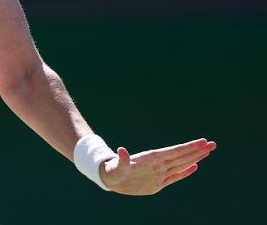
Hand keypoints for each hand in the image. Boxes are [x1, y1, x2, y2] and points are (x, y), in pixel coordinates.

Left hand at [100, 138, 215, 194]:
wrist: (111, 178)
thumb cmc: (112, 171)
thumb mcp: (116, 166)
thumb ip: (122, 160)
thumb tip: (121, 150)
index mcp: (152, 158)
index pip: (175, 151)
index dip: (189, 147)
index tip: (202, 142)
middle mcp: (158, 164)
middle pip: (182, 156)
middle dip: (197, 150)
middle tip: (212, 144)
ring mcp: (159, 172)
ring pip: (181, 164)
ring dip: (195, 158)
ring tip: (207, 151)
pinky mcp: (158, 182)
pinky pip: (175, 176)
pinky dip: (185, 172)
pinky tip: (195, 166)